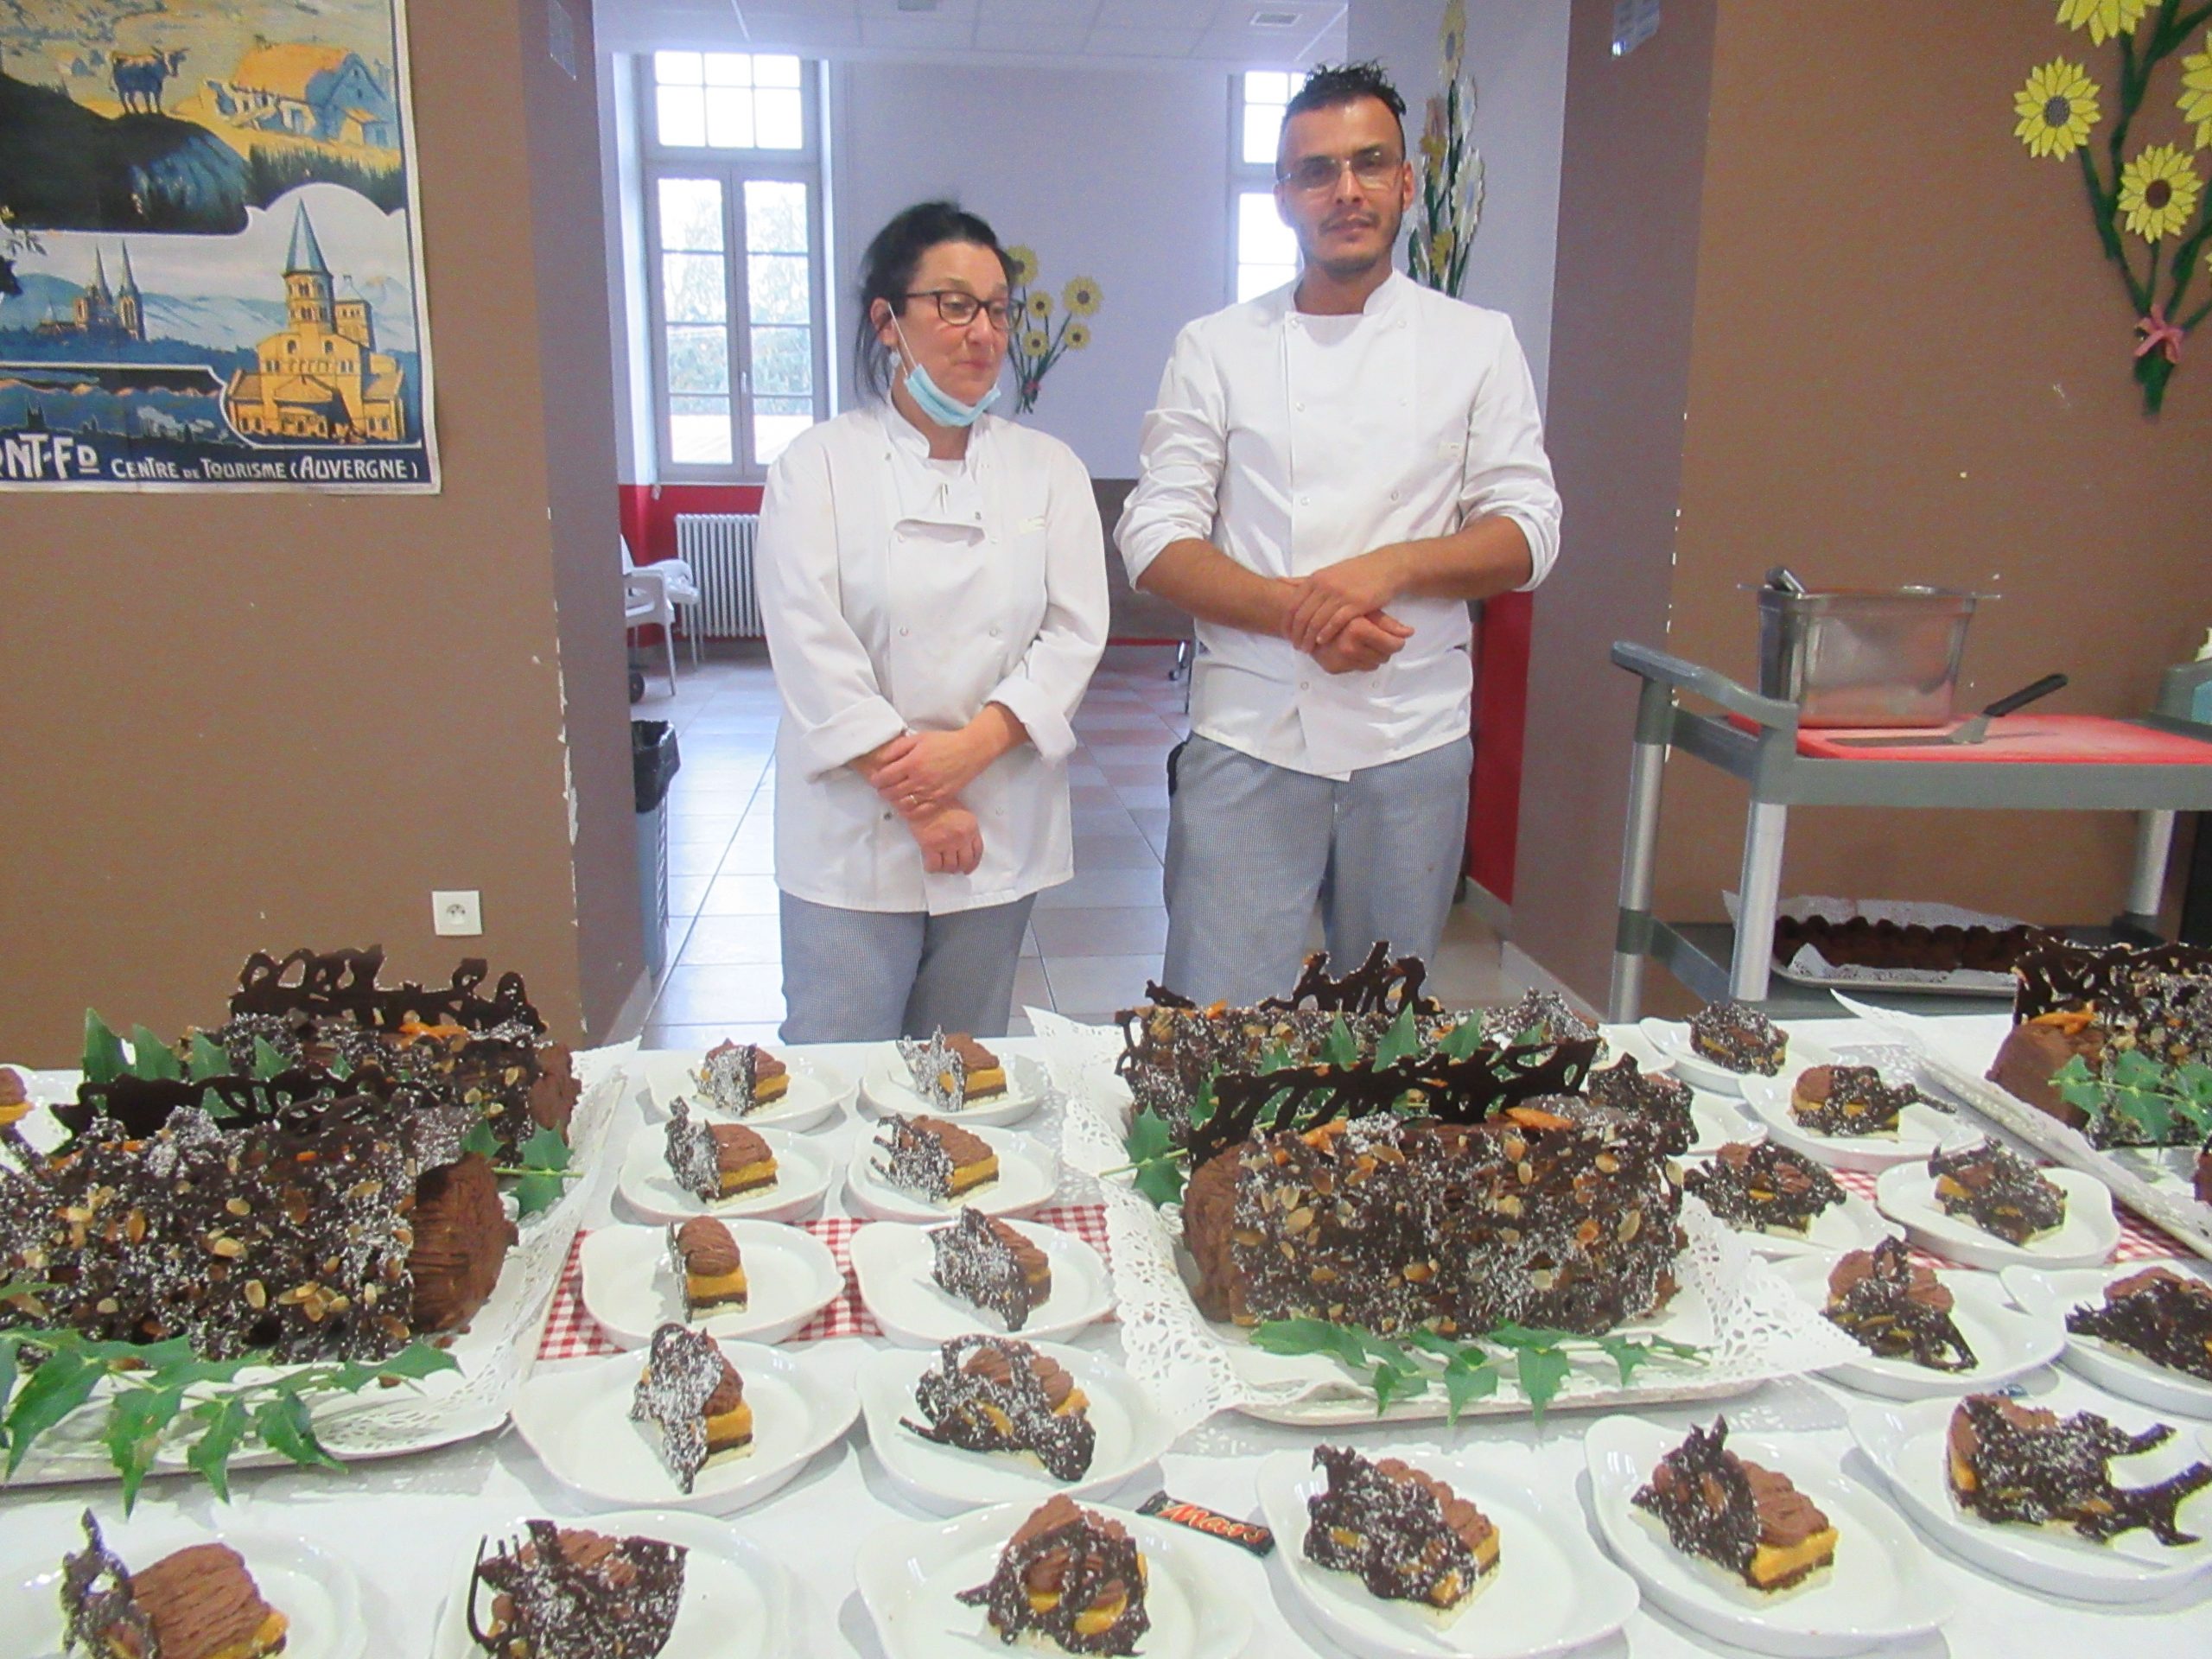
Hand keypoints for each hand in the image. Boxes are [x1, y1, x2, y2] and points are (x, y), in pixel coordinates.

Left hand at [871, 728, 992, 817]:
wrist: (970, 751)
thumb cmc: (944, 742)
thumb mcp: (918, 738)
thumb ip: (897, 748)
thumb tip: (880, 759)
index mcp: (912, 762)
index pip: (885, 777)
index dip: (876, 780)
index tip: (876, 779)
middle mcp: (920, 779)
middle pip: (891, 792)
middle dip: (883, 791)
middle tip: (882, 787)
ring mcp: (930, 791)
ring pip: (903, 804)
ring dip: (894, 801)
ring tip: (893, 796)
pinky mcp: (940, 799)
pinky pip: (919, 812)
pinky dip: (908, 811)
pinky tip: (906, 805)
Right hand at [908, 803, 982, 874]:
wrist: (922, 798)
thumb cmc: (939, 802)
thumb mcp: (961, 813)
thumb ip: (965, 829)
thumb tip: (962, 846)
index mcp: (971, 828)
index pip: (978, 851)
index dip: (973, 863)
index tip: (969, 867)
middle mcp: (961, 837)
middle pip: (965, 862)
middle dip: (959, 868)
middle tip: (953, 868)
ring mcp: (946, 843)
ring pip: (950, 866)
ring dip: (946, 869)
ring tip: (941, 866)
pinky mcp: (931, 846)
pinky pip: (934, 865)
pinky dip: (933, 868)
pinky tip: (930, 866)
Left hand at [1285, 545, 1410, 652]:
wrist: (1385, 568)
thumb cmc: (1354, 573)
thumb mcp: (1327, 573)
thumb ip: (1304, 580)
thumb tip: (1280, 581)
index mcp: (1315, 579)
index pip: (1292, 605)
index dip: (1286, 623)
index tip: (1285, 636)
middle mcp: (1324, 585)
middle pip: (1302, 616)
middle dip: (1296, 634)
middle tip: (1296, 647)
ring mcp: (1339, 594)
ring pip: (1316, 621)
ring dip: (1309, 638)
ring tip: (1306, 649)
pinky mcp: (1355, 603)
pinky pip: (1335, 622)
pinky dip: (1326, 634)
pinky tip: (1322, 642)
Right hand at [1311, 611, 1412, 674]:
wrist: (1305, 617)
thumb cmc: (1339, 610)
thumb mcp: (1366, 611)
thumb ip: (1388, 623)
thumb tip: (1410, 632)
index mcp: (1358, 629)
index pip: (1393, 644)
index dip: (1397, 641)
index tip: (1395, 638)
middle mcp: (1348, 647)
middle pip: (1385, 656)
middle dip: (1384, 648)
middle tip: (1377, 637)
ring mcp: (1339, 660)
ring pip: (1373, 665)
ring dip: (1373, 655)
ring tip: (1363, 642)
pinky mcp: (1333, 668)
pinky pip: (1358, 669)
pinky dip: (1359, 660)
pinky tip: (1351, 649)